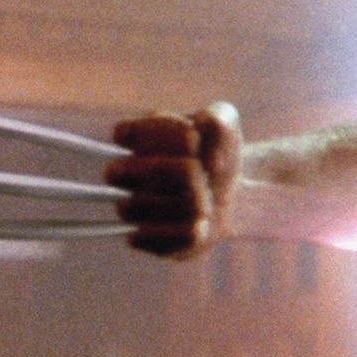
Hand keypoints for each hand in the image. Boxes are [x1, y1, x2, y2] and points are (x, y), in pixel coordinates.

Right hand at [106, 102, 242, 258]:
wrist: (239, 196)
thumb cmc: (221, 154)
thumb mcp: (228, 126)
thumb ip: (217, 117)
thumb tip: (200, 132)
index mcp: (138, 141)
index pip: (122, 133)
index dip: (159, 135)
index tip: (194, 139)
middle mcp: (126, 175)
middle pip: (118, 171)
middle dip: (169, 170)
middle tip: (201, 172)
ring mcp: (132, 208)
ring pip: (133, 206)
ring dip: (179, 202)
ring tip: (207, 202)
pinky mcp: (144, 239)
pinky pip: (140, 238)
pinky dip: (176, 232)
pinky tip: (201, 226)